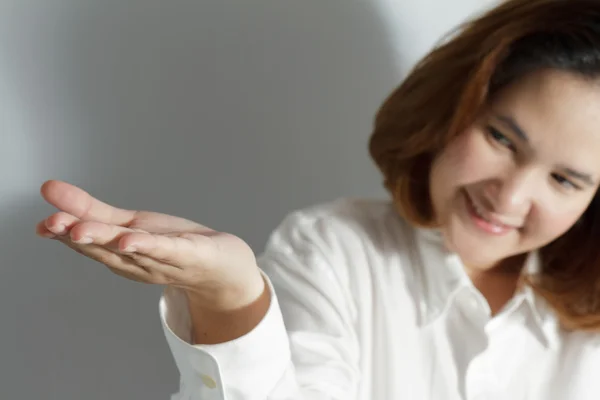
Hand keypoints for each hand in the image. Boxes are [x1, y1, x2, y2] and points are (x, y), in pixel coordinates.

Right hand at [36, 180, 263, 310]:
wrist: (221, 267)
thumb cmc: (174, 246)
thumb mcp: (130, 223)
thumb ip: (90, 210)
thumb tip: (48, 189)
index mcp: (119, 254)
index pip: (88, 243)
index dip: (64, 234)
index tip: (41, 225)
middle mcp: (137, 262)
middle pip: (105, 247)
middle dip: (77, 235)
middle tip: (52, 223)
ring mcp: (162, 260)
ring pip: (130, 249)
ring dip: (105, 240)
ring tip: (81, 230)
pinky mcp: (188, 254)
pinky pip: (165, 250)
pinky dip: (147, 245)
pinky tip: (130, 238)